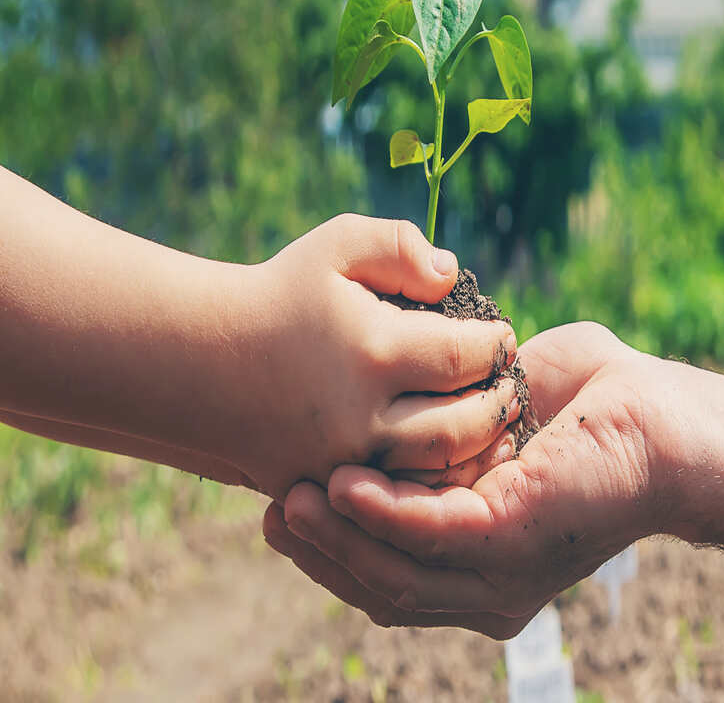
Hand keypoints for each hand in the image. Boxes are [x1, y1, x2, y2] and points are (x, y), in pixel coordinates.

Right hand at [225, 215, 520, 501]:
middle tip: (509, 387)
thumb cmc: (277, 291)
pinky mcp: (323, 487)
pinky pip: (394, 497)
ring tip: (491, 424)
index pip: (467, 356)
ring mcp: (342, 460)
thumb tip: (452, 274)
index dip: (494, 346)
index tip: (502, 337)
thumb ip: (401, 246)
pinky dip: (430, 482)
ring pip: (435, 471)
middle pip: (464, 424)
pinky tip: (446, 458)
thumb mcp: (337, 245)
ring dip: (475, 448)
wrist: (196, 358)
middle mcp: (363, 415)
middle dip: (497, 404)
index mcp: (375, 350)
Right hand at [263, 323, 673, 636]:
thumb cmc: (597, 402)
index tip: (290, 496)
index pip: (391, 566)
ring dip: (333, 538)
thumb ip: (453, 416)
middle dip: (319, 551)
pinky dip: (378, 515)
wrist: (667, 414)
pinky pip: (427, 534)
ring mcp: (500, 571)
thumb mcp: (504, 409)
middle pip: (379, 584)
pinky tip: (342, 484)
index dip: (335, 541)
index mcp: (482, 554)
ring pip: (392, 571)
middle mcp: (487, 580)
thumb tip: (408, 395)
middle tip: (271, 504)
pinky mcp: (512, 540)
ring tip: (288, 497)